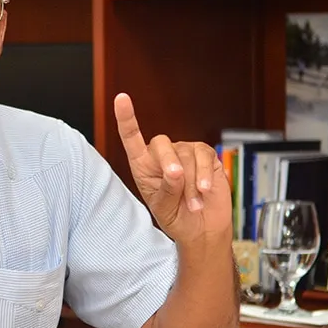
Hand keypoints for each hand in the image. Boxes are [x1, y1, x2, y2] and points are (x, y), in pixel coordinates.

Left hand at [114, 93, 231, 243]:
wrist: (202, 228)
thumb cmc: (176, 217)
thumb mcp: (164, 208)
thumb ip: (167, 190)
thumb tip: (176, 170)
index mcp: (143, 164)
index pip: (131, 137)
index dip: (126, 118)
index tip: (121, 99)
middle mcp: (162, 154)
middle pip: (161, 143)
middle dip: (169, 164)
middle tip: (177, 183)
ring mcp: (185, 152)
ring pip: (186, 155)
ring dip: (191, 182)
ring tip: (193, 203)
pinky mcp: (206, 156)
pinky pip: (205, 157)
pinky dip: (204, 175)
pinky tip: (204, 190)